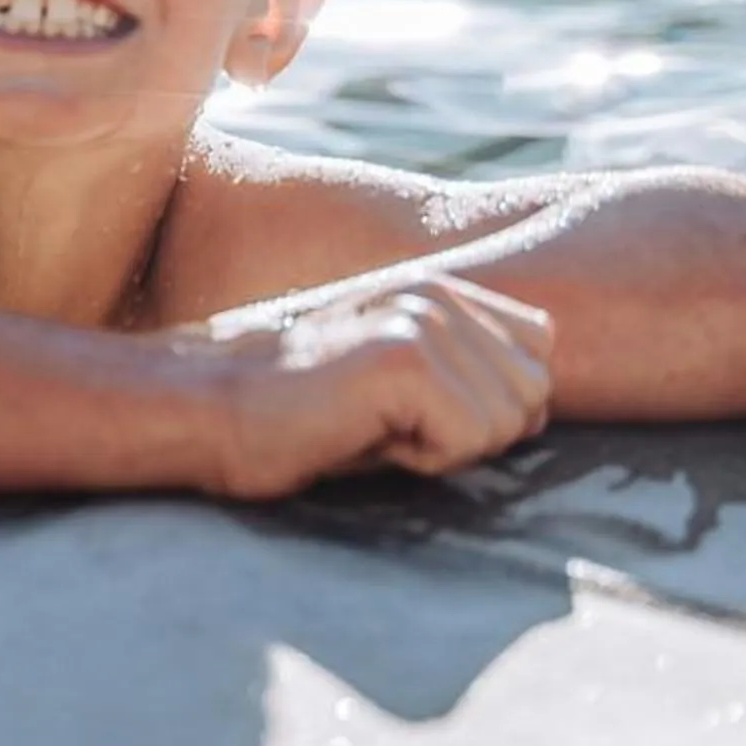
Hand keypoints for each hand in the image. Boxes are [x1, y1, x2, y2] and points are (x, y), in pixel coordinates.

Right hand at [195, 274, 554, 499]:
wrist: (205, 406)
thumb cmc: (294, 412)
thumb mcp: (390, 378)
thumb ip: (462, 370)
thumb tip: (538, 408)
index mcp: (436, 286)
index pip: (540, 348)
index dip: (493, 402)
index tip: (416, 412)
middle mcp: (435, 291)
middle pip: (534, 393)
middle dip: (474, 432)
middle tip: (387, 425)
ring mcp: (421, 319)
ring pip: (507, 422)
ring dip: (445, 448)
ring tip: (369, 427)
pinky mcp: (403, 357)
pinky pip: (469, 440)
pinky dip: (422, 459)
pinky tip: (360, 434)